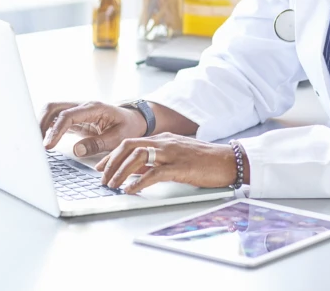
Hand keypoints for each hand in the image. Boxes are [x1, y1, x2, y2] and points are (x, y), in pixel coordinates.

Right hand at [39, 101, 147, 156]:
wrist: (134, 119)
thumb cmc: (128, 127)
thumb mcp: (119, 139)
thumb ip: (97, 144)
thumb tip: (76, 150)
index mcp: (94, 108)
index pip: (68, 116)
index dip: (55, 131)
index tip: (47, 146)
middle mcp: (82, 106)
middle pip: (54, 107)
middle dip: (41, 123)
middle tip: (37, 144)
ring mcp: (77, 110)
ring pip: (52, 111)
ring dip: (42, 125)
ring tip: (38, 144)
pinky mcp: (74, 118)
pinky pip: (56, 119)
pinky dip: (47, 128)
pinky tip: (44, 140)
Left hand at [95, 134, 237, 194]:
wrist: (228, 160)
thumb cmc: (203, 161)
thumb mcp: (175, 158)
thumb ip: (154, 162)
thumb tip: (133, 172)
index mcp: (162, 139)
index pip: (129, 143)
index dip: (112, 155)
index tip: (100, 167)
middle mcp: (164, 142)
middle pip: (128, 147)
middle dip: (111, 162)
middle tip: (102, 178)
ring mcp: (171, 153)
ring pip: (138, 157)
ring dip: (121, 172)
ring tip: (112, 185)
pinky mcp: (180, 166)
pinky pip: (154, 173)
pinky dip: (139, 181)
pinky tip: (131, 190)